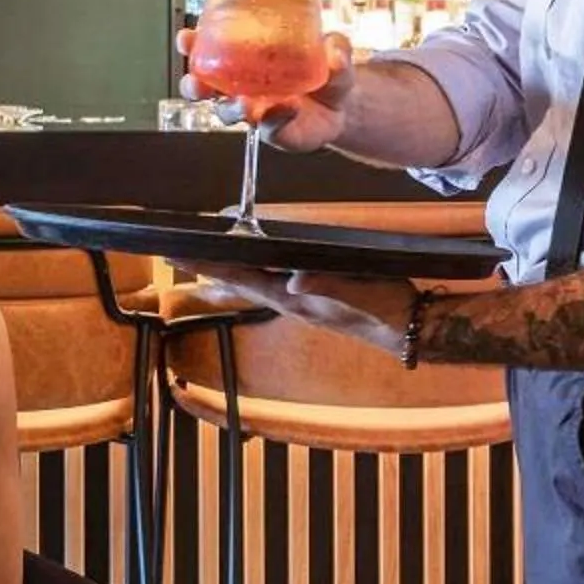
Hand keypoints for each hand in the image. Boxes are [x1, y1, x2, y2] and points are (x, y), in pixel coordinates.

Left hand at [173, 268, 417, 354]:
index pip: (243, 280)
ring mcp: (300, 303)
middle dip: (208, 270)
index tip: (180, 257)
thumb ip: (326, 285)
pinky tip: (250, 270)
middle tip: (176, 257)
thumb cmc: (384, 307)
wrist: (407, 326)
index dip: (211, 267)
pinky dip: (252, 274)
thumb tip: (294, 281)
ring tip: (200, 265)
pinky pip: (271, 285)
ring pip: (253, 285)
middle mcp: (290, 302)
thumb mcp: (358, 291)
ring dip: (227, 274)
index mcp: (294, 300)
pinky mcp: (312, 300)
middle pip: (240, 283)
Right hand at [178, 28, 358, 151]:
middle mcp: (240, 85)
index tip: (187, 38)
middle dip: (193, 85)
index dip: (192, 45)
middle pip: (204, 86)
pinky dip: (274, 118)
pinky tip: (286, 108)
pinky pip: (266, 127)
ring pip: (227, 112)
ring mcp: (253, 110)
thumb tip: (332, 49)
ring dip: (231, 108)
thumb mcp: (335, 52)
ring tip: (244, 104)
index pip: (209, 49)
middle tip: (198, 83)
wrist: (343, 108)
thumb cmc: (326, 73)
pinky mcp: (272, 131)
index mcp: (244, 58)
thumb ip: (336, 48)